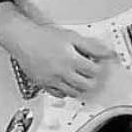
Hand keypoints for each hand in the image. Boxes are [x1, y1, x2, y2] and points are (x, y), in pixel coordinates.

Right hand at [0, 3, 114, 97]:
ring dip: (80, 87)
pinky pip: (59, 95)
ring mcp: (52, 80)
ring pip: (74, 93)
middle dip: (91, 79)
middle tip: (89, 72)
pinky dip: (66, 91)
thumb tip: (109, 54)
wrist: (22, 39)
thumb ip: (92, 46)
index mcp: (71, 60)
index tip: (96, 64)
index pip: (94, 72)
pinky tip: (65, 81)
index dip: (98, 68)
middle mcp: (62, 72)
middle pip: (87, 85)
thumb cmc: (44, 36)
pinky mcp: (43, 84)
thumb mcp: (72, 36)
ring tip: (78, 77)